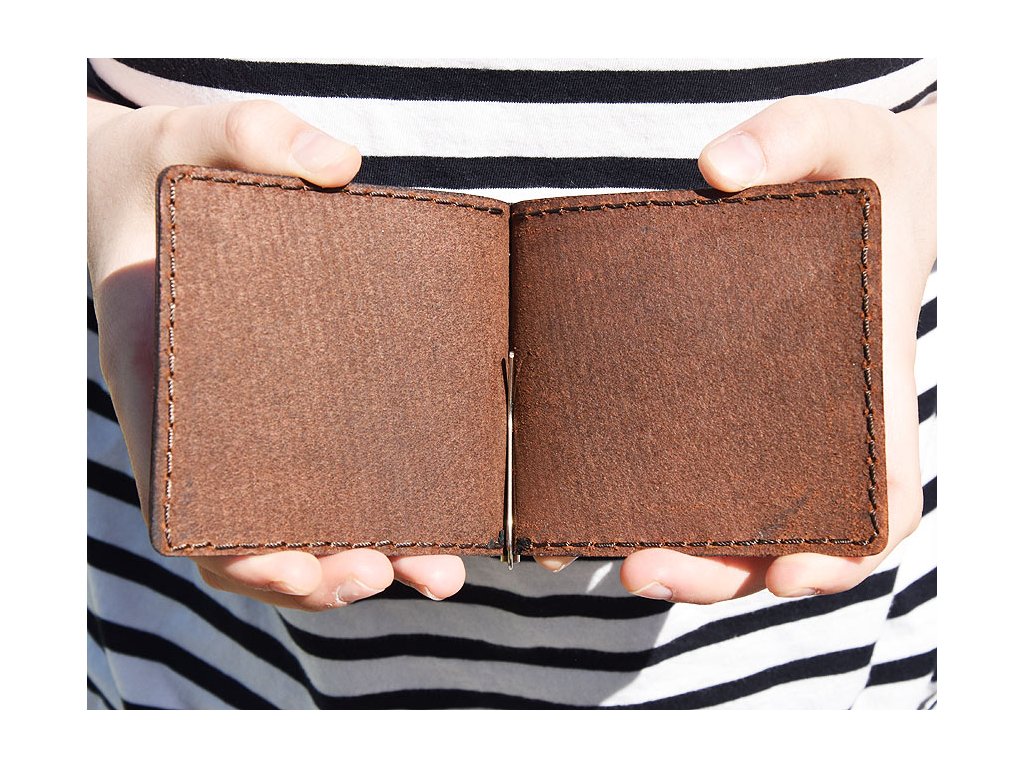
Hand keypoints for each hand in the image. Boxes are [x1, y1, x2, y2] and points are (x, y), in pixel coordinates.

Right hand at [88, 98, 466, 609]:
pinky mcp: (295, 410)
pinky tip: (440, 515)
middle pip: (250, 538)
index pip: (185, 500)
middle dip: (323, 574)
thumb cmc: (163, 170)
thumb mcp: (197, 134)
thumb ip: (253, 134)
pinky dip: (378, 511)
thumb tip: (339, 163)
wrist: (149, 188)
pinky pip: (328, 477)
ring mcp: (250, 426)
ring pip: (296, 524)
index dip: (238, 549)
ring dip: (366, 559)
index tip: (297, 560)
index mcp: (164, 381)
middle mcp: (206, 425)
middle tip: (406, 570)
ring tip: (441, 569)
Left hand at [615, 95, 936, 602]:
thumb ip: (791, 138)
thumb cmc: (856, 172)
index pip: (884, 498)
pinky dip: (645, 502)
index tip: (793, 571)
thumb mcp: (840, 135)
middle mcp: (816, 424)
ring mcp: (764, 423)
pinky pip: (689, 469)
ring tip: (603, 553)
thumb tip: (720, 169)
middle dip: (720, 570)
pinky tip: (583, 500)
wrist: (842, 182)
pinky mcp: (713, 402)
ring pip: (730, 523)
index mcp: (867, 388)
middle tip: (646, 566)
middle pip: (787, 537)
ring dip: (675, 557)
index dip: (845, 551)